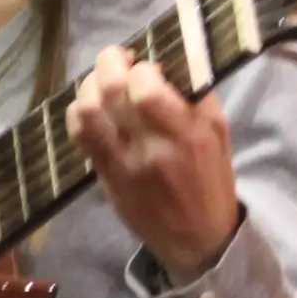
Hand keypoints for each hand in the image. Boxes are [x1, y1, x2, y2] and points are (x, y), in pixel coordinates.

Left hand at [65, 45, 242, 283]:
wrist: (197, 238)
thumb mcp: (218, 133)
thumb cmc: (210, 178)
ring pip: (88, 111)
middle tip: (118, 59)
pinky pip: (79, 136)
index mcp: (188, 134)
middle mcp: (152, 148)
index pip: (146, 88)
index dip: (141, 68)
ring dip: (89, 86)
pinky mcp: (104, 177)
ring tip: (101, 82)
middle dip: (109, 62)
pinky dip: (78, 113)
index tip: (148, 67)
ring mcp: (123, 164)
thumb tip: (166, 59)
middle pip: (112, 91)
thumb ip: (195, 95)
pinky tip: (90, 107)